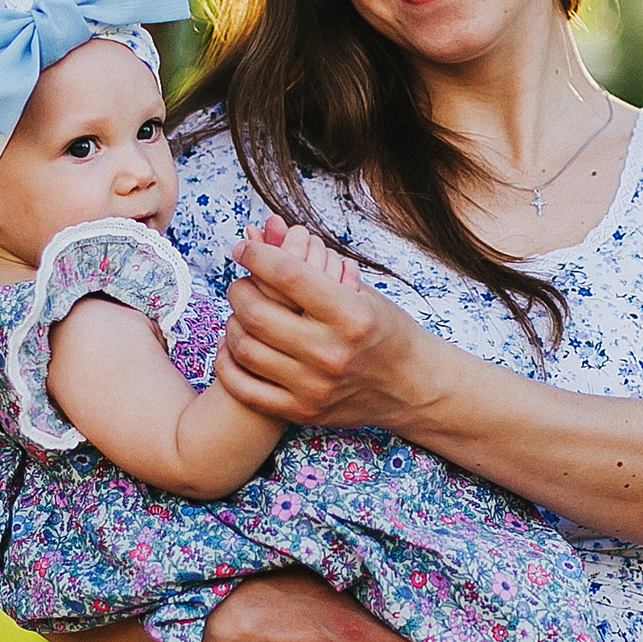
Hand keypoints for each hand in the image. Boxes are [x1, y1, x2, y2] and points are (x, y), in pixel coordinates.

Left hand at [217, 216, 440, 428]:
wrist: (414, 386)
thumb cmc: (386, 331)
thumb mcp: (361, 291)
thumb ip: (312, 265)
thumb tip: (261, 230)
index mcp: (351, 314)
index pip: (287, 274)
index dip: (255, 254)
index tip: (244, 248)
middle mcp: (332, 352)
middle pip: (257, 313)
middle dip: (238, 290)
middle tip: (241, 285)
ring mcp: (316, 386)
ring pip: (245, 349)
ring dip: (232, 325)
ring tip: (241, 316)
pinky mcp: (304, 412)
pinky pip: (245, 390)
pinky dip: (228, 366)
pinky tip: (232, 349)